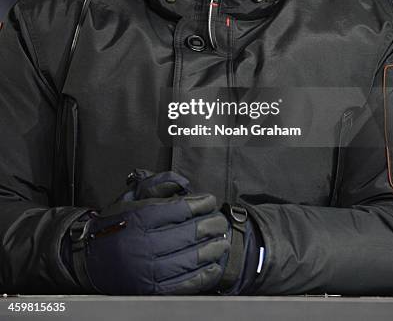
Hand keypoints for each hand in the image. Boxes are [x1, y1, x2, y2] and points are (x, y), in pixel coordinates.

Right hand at [70, 190, 229, 294]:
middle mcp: (145, 243)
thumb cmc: (113, 226)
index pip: (181, 209)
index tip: (209, 201)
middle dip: (211, 225)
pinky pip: (186, 282)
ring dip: (213, 249)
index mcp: (141, 217)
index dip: (201, 203)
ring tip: (222, 241)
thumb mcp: (130, 198)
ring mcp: (149, 269)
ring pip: (192, 257)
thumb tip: (183, 183)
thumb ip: (157, 185)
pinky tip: (213, 264)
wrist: (89, 260)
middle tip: (219, 221)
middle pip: (190, 232)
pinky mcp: (152, 289)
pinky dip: (204, 274)